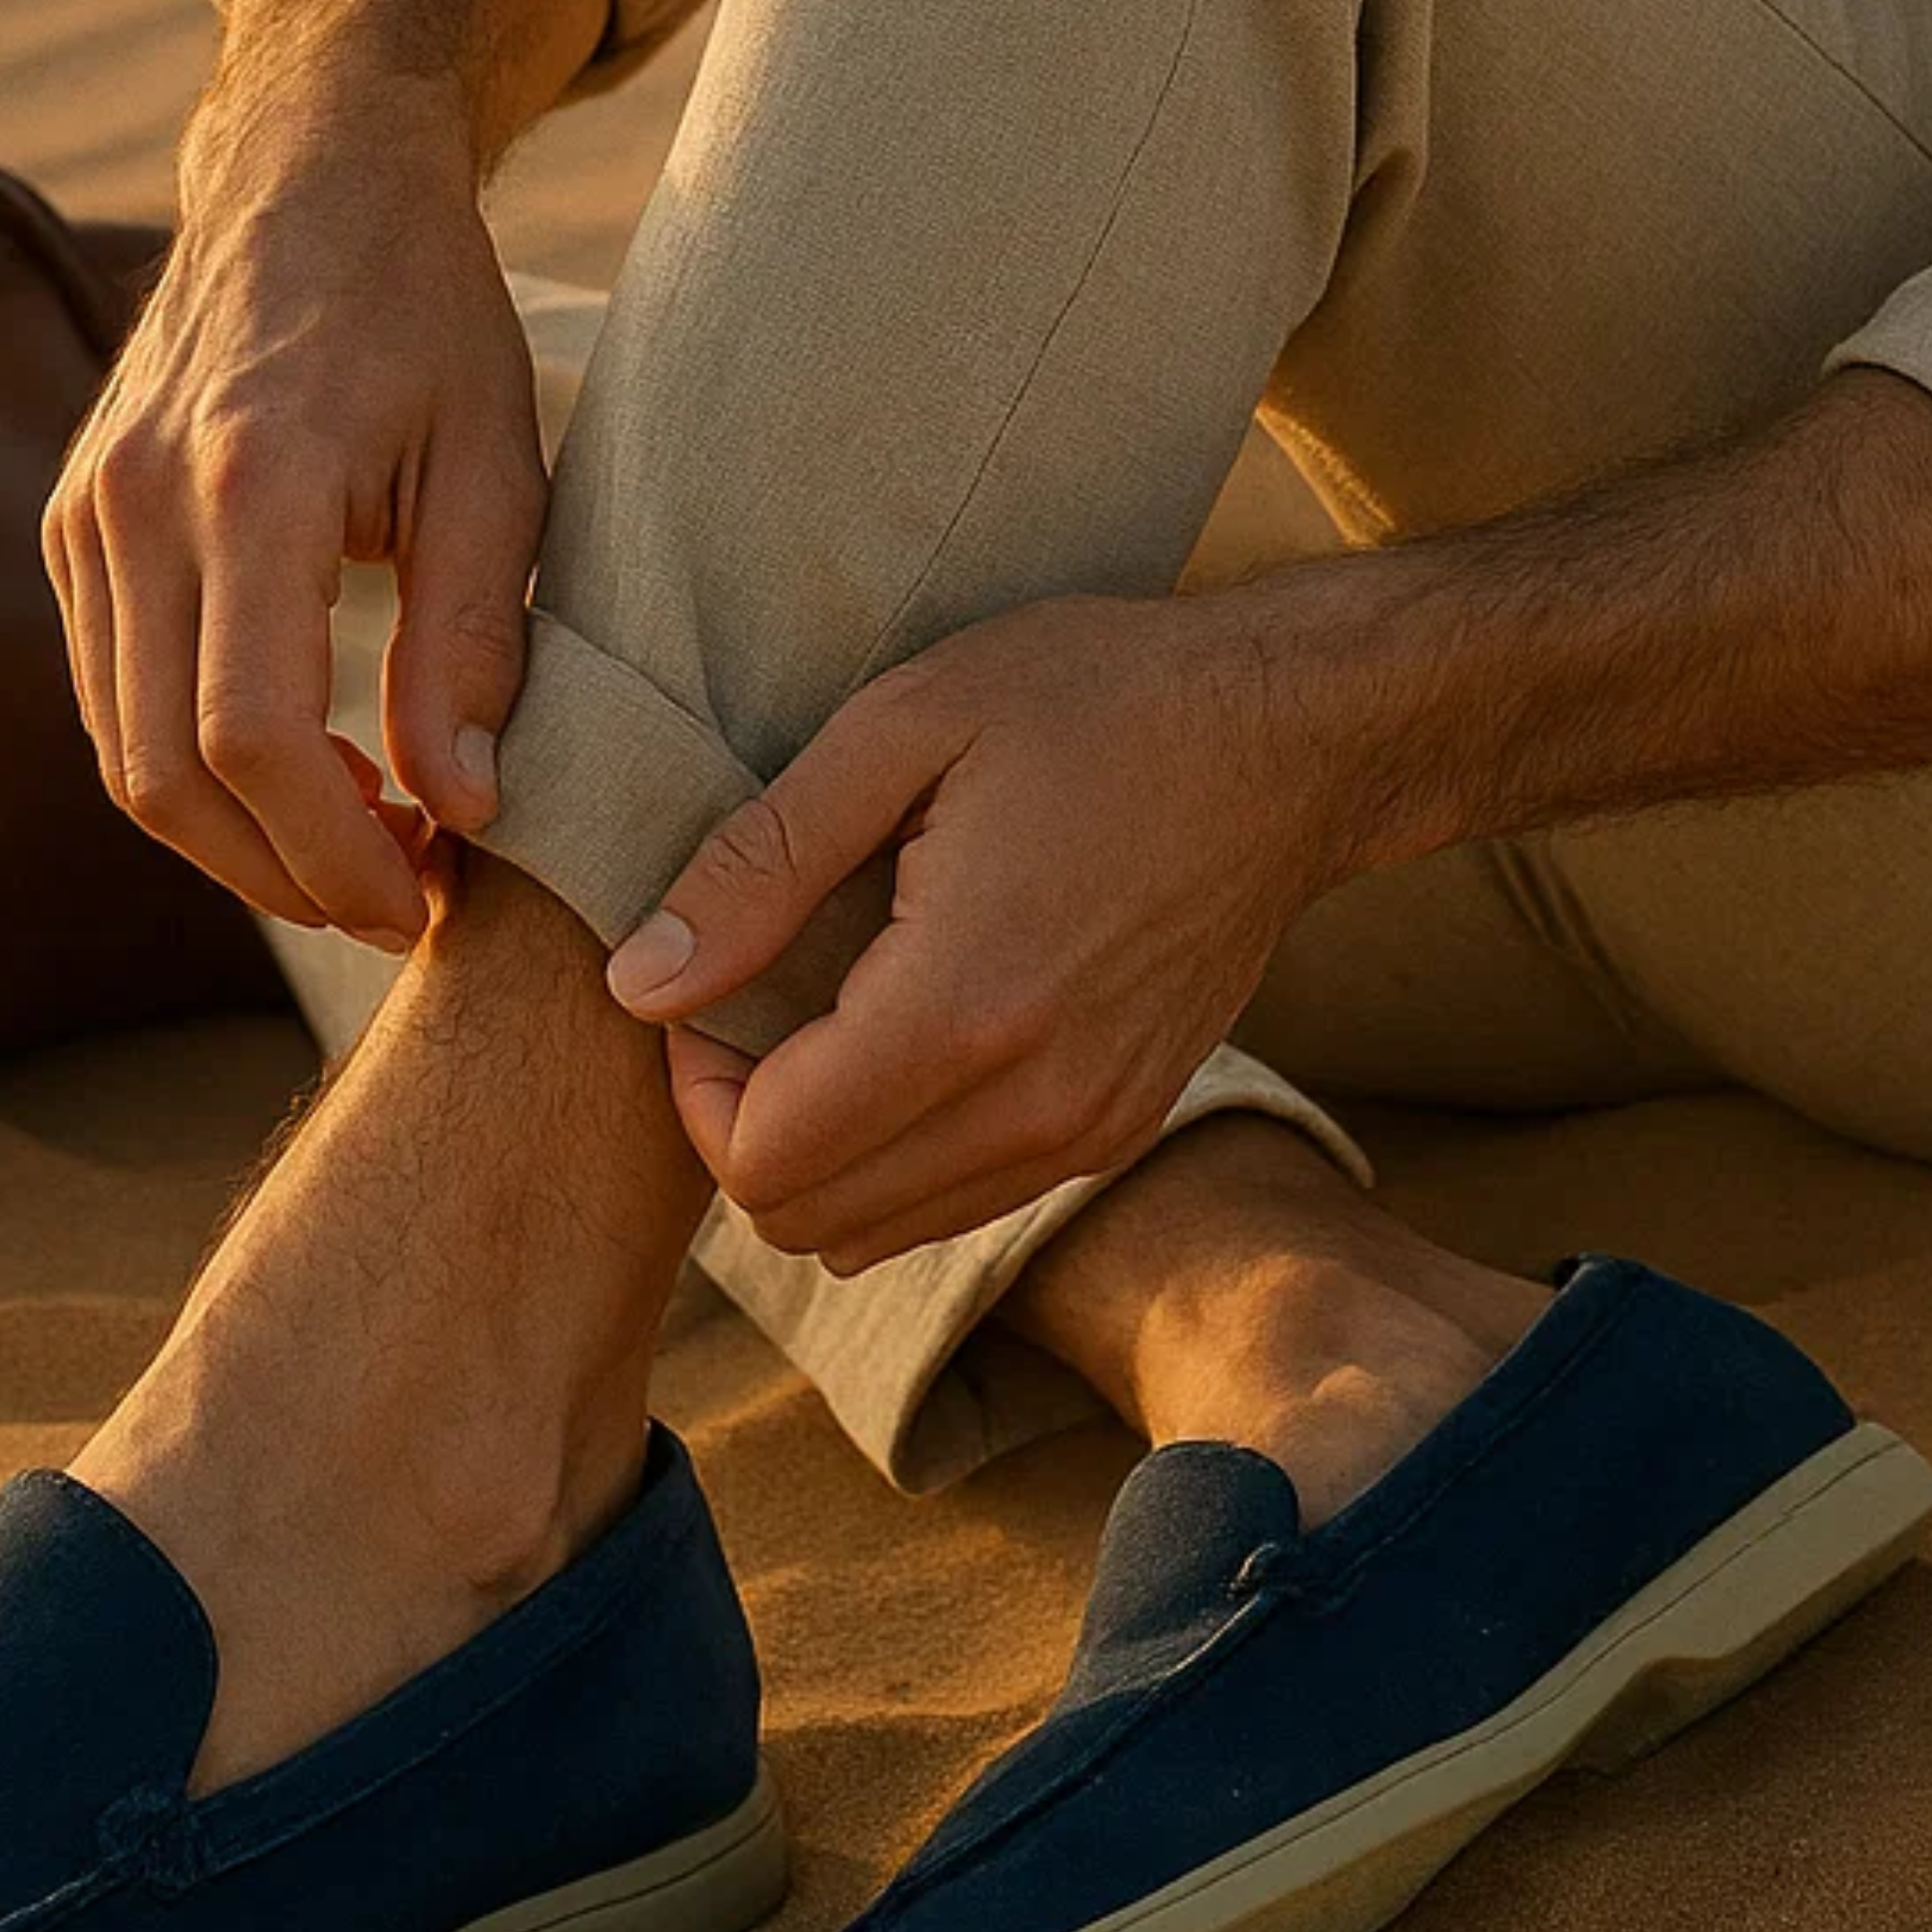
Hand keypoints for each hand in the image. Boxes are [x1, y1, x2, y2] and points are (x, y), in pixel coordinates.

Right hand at [44, 77, 547, 946]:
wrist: (309, 182)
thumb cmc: (426, 315)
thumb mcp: (497, 464)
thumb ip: (474, 640)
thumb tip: (460, 809)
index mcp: (249, 480)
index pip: (249, 733)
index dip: (331, 851)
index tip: (425, 897)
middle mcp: (134, 502)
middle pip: (165, 774)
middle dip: (285, 874)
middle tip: (404, 898)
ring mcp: (83, 514)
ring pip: (121, 753)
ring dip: (235, 840)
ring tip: (367, 844)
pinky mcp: (70, 524)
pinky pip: (110, 694)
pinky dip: (191, 769)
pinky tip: (302, 772)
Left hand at [603, 587, 1347, 1270]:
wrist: (1291, 734)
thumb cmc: (1098, 696)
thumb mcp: (905, 724)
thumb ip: (761, 863)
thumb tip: (640, 980)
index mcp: (966, 1011)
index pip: (765, 1161)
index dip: (695, 1086)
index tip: (710, 980)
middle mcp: (1033, 1106)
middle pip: (808, 1222)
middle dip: (742, 1127)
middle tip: (753, 997)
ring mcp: (1086, 1133)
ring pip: (879, 1235)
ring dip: (818, 1152)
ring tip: (828, 1012)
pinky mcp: (1118, 1129)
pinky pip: (959, 1203)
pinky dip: (896, 1154)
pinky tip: (905, 1031)